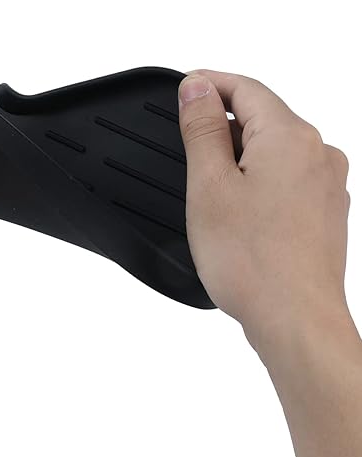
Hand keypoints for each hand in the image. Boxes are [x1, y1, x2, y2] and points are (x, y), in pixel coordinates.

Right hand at [178, 70, 351, 345]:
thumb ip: (203, 129)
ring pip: (275, 150)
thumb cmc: (253, 261)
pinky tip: (239, 210)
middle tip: (184, 141)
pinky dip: (259, 180)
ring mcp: (326, 185)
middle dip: (223, 123)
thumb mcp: (209, 185)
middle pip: (263, 118)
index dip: (210, 83)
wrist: (296, 320)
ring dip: (240, 154)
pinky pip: (288, 178)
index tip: (184, 87)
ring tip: (208, 185)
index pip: (245, 89)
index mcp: (290, 137)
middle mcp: (318, 154)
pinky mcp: (325, 213)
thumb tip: (197, 87)